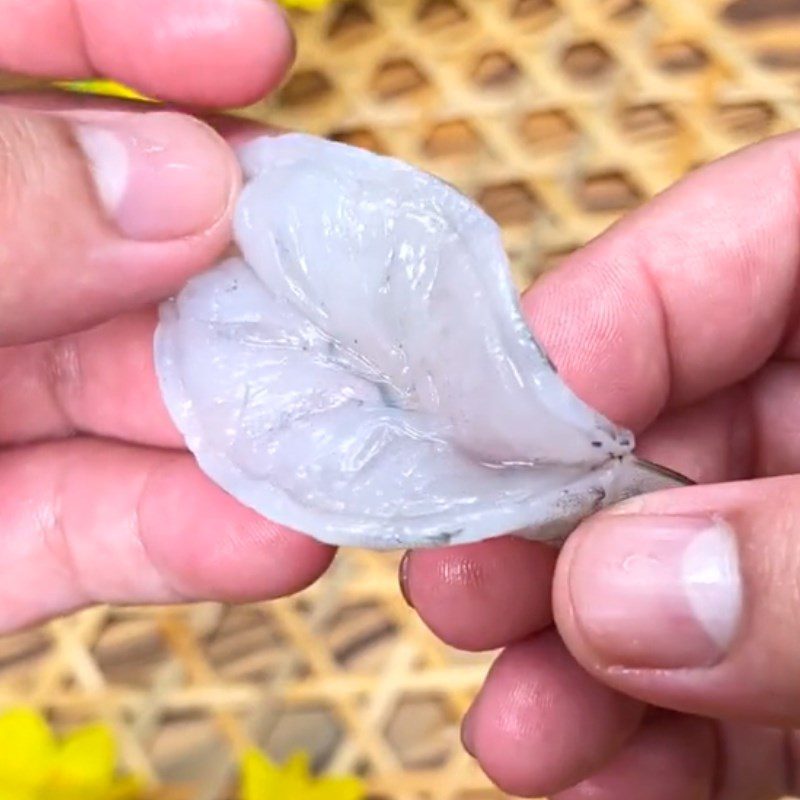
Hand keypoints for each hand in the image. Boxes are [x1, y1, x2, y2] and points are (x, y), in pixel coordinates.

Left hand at [0, 0, 334, 632]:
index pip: (10, 48)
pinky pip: (89, 528)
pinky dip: (187, 536)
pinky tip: (280, 540)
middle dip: (236, 263)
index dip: (132, 32)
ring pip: (125, 395)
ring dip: (249, 420)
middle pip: (113, 239)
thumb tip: (182, 182)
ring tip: (356, 427)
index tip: (253, 52)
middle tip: (347, 282)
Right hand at [402, 133, 799, 798]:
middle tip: (462, 588)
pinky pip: (724, 680)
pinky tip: (595, 777)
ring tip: (520, 732)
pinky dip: (656, 738)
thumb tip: (624, 594)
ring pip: (676, 569)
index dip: (602, 322)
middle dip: (557, 521)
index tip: (491, 426)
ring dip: (585, 658)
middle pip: (671, 426)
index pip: (739, 247)